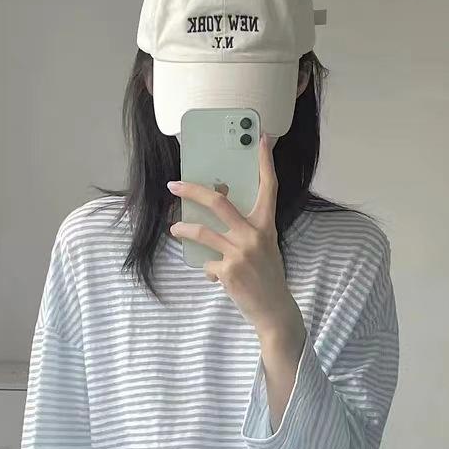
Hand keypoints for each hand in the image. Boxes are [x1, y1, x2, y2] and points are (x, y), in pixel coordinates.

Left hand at [167, 133, 305, 342]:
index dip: (265, 161)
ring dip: (183, 230)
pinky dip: (208, 270)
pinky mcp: (227, 271)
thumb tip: (216, 216)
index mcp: (266, 225)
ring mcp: (239, 253)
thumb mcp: (265, 247)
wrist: (273, 310)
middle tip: (174, 185)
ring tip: (175, 230)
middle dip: (192, 190)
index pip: (268, 187)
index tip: (262, 138)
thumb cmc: (268, 277)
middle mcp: (254, 235)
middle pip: (218, 201)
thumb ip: (246, 231)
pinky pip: (206, 263)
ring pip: (201, 232)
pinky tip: (217, 278)